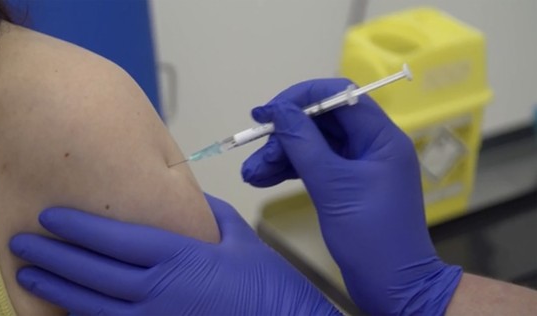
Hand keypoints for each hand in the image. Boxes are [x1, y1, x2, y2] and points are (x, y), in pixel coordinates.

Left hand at [10, 194, 339, 315]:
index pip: (115, 238)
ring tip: (29, 277)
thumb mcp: (238, 238)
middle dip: (54, 256)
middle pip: (93, 272)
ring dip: (57, 290)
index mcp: (179, 257)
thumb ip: (206, 215)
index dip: (78, 227)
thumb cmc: (266, 285)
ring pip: (93, 306)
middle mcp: (159, 290)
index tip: (50, 216)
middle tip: (23, 244)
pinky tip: (65, 312)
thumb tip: (183, 201)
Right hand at [242, 79, 461, 314]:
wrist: (393, 286)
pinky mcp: (346, 187)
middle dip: (284, 135)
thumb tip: (279, 110)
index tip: (268, 112)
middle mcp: (371, 146)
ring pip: (313, 146)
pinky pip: (314, 167)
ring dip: (281, 155)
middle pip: (321, 123)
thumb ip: (304, 144)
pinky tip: (263, 178)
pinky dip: (289, 171)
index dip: (301, 98)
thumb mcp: (333, 187)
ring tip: (250, 174)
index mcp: (380, 138)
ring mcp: (358, 167)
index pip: (340, 97)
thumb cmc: (373, 237)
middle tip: (254, 152)